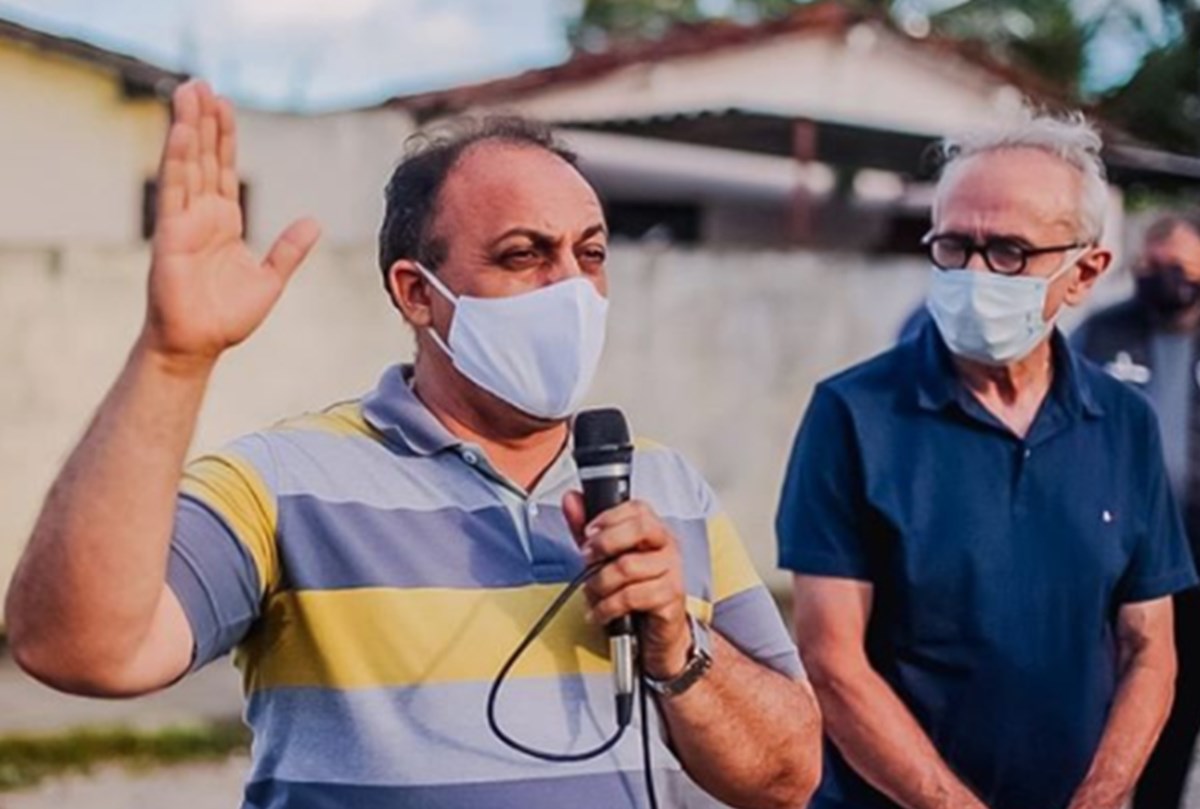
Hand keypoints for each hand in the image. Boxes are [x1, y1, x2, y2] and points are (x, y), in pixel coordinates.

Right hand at [142, 80, 320, 369]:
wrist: (199, 345)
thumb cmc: (227, 317)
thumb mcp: (270, 278)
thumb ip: (289, 249)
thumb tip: (314, 222)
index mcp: (223, 222)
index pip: (223, 169)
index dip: (224, 137)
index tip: (224, 104)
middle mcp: (201, 215)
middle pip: (203, 157)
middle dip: (203, 121)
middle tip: (202, 84)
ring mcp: (183, 222)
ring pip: (187, 164)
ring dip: (187, 128)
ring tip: (188, 91)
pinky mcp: (170, 235)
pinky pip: (174, 191)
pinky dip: (178, 160)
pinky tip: (181, 132)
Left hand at [562, 494, 690, 678]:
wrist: (656, 633)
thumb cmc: (633, 591)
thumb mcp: (606, 556)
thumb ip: (587, 528)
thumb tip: (571, 498)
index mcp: (654, 532)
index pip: (638, 509)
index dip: (609, 517)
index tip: (587, 532)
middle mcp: (667, 547)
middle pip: (640, 528)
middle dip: (605, 542)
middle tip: (587, 559)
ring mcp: (672, 572)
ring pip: (628, 566)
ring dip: (600, 583)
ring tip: (592, 593)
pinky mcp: (670, 598)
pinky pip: (631, 596)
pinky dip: (607, 607)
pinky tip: (600, 612)